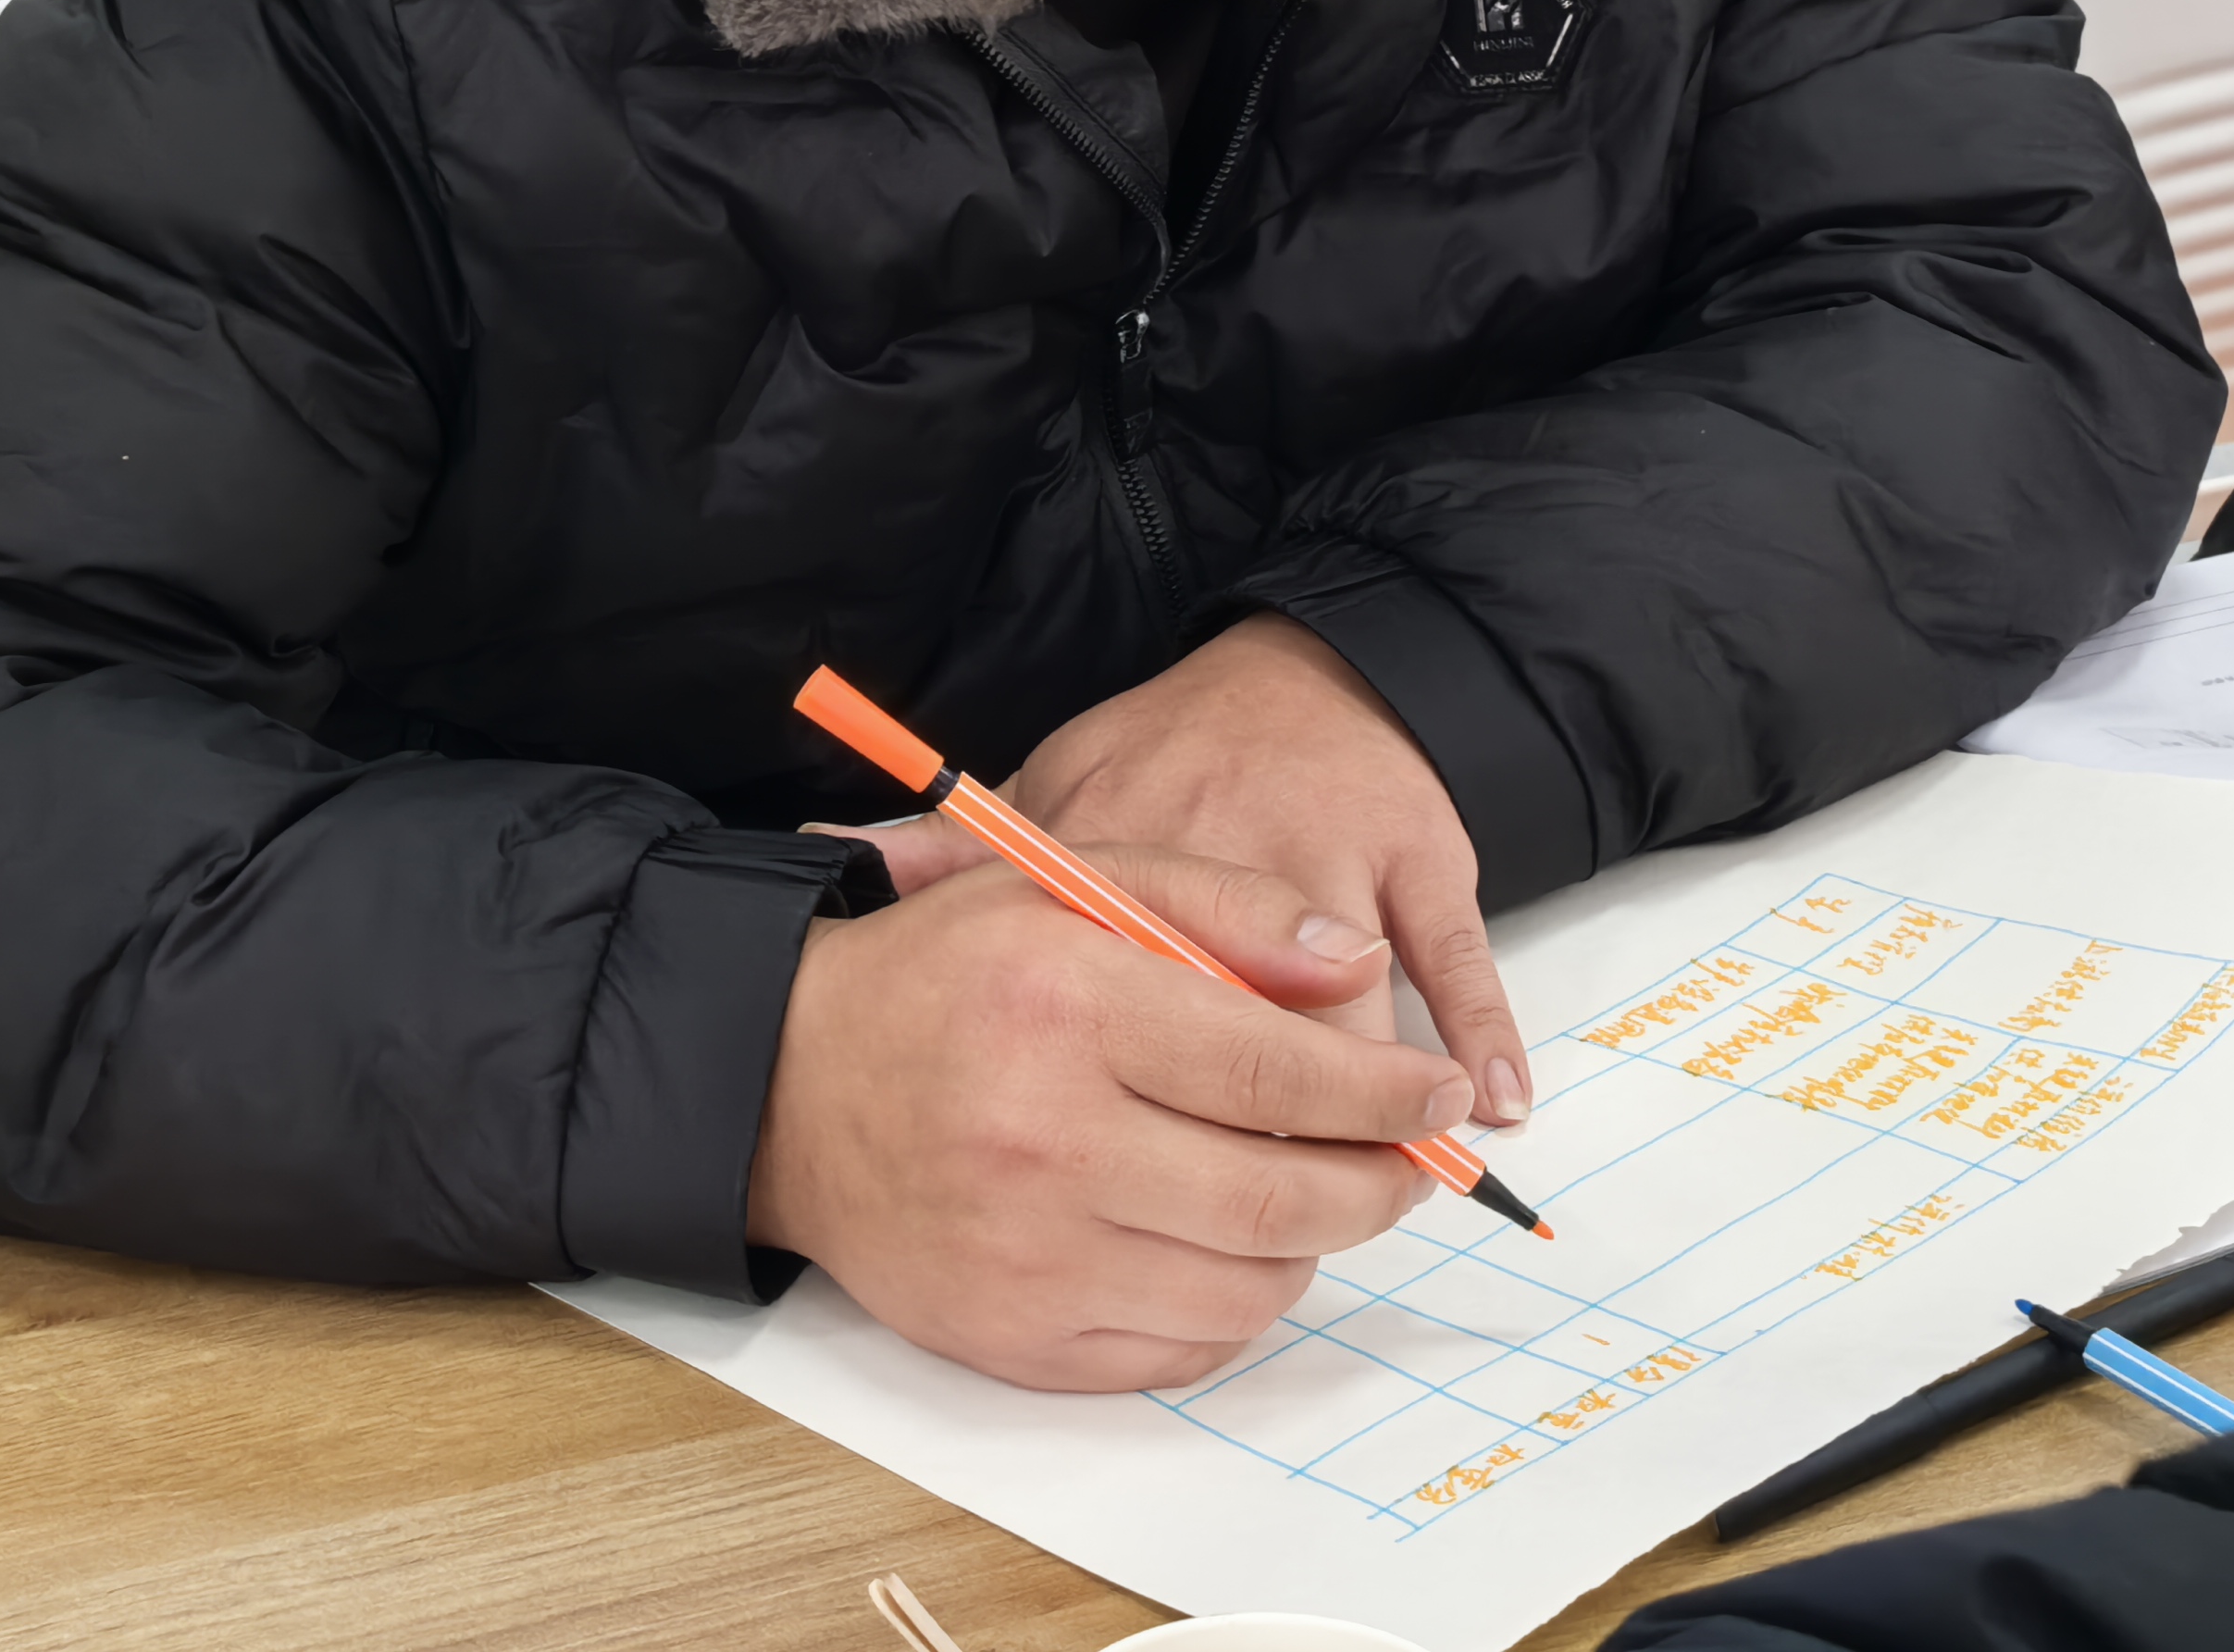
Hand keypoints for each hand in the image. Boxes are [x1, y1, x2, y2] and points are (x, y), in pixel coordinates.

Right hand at [746, 841, 1464, 1389]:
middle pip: (1280, 1200)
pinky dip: (1231, 1308)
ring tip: (1313, 1198)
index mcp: (1069, 1008)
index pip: (1279, 1075)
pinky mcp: (1010, 1339)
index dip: (1388, 1095)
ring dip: (1311, 1250)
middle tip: (1410, 1163)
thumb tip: (1359, 964)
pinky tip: (1225, 1248)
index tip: (1442, 1097)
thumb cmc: (950, 973)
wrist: (791, 1087)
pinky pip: (1177, 1351)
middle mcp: (1045, 1142)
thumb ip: (1227, 906)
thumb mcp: (1076, 881)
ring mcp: (1026, 1257)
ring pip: (1244, 1290)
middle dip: (1380, 1186)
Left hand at [854, 615, 1533, 1131]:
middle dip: (1271, 1132)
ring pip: (1353, 1005)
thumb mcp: (1053, 794)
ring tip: (1379, 1190)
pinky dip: (1484, 1029)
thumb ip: (950, 842)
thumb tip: (835, 850)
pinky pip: (1457, 952)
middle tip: (1281, 1218)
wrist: (1298, 670)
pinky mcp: (1420, 849)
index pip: (1126, 995)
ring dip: (1370, 1102)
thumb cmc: (1165, 755)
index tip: (1138, 1174)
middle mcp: (1229, 852)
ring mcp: (1334, 852)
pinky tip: (1496, 1102)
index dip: (1137, 1100)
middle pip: (1246, 1025)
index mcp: (1124, 851)